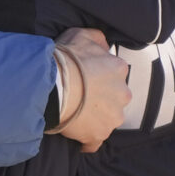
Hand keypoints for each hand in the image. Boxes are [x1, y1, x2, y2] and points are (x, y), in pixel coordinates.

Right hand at [46, 27, 130, 152]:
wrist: (51, 85)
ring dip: (95, 116)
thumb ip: (98, 39)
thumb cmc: (65, 59)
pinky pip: (95, 140)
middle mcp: (122, 94)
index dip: (99, 74)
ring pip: (107, 118)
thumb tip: (105, 45)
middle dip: (101, 96)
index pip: (114, 73)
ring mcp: (112, 116)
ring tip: (75, 112)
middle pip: (114, 97)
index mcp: (119, 69)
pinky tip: (76, 133)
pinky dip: (87, 138)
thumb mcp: (81, 35)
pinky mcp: (99, 134)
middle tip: (80, 94)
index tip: (85, 76)